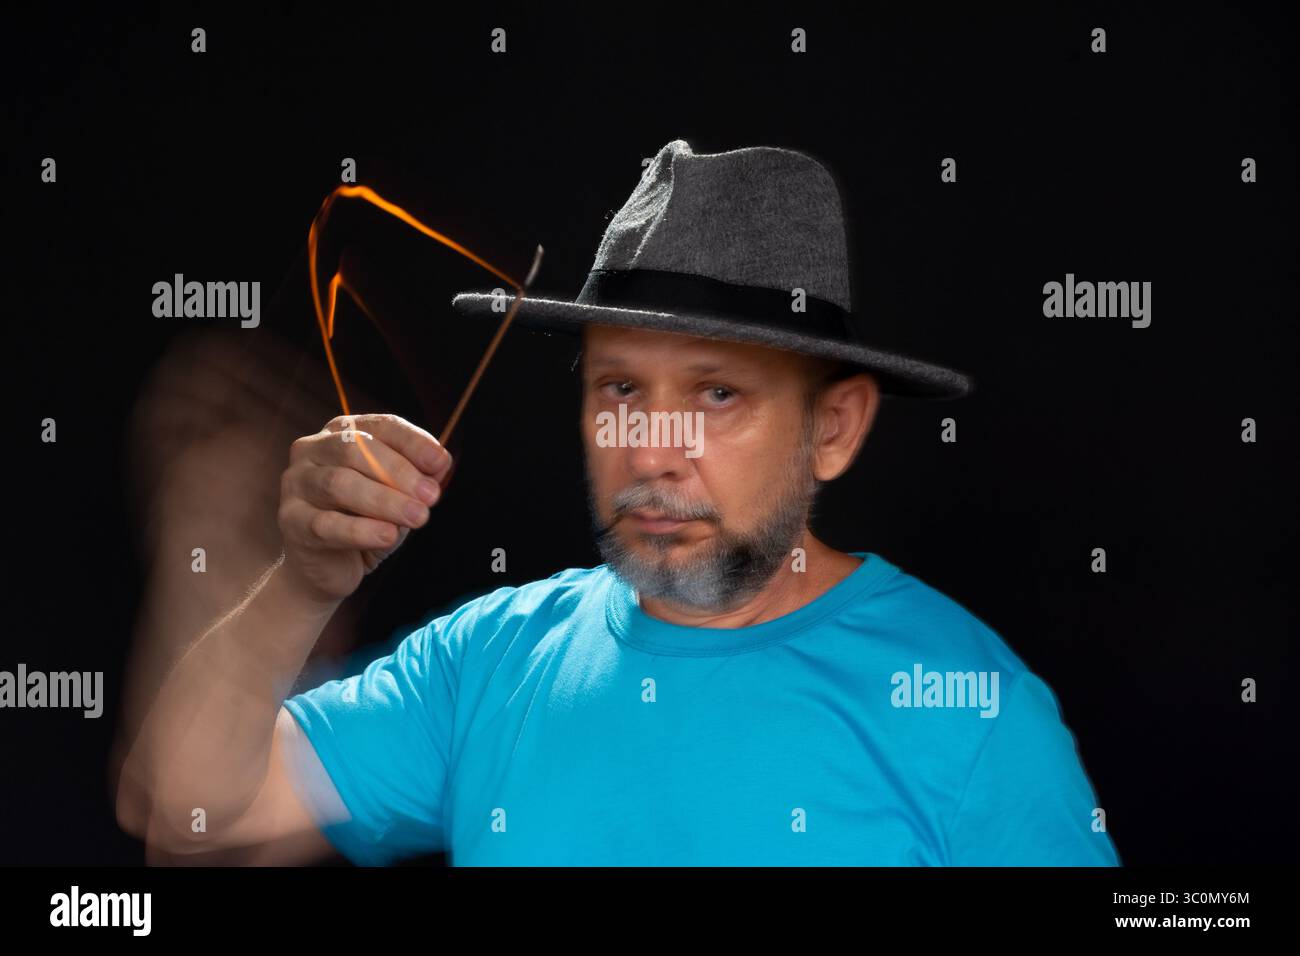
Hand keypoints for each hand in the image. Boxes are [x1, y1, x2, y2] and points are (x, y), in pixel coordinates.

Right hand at [276, 413, 451, 605]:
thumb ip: (419, 477)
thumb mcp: (399, 495)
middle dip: (399, 472)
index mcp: (342, 432)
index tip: (440, 462)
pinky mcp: (291, 520)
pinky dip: (360, 530)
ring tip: (418, 517)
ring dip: (385, 500)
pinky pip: (326, 523)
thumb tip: (440, 464)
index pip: (380, 426)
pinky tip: (387, 535)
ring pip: (339, 484)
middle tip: (431, 496)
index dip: (412, 442)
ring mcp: (297, 483)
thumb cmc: (366, 519)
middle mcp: (312, 450)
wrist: (330, 566)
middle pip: (355, 449)